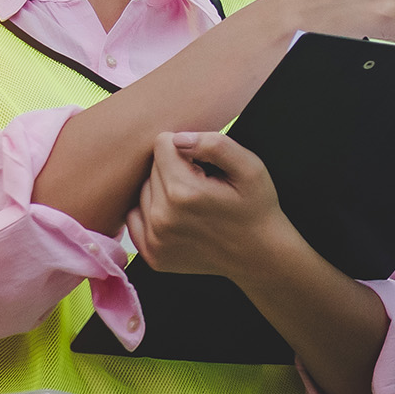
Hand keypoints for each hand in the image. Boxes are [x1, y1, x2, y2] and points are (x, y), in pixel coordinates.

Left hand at [126, 132, 300, 280]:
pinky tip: (178, 218)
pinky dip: (152, 212)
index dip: (187, 149)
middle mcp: (162, 217)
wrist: (259, 256)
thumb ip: (215, 145)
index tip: (205, 166)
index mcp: (183, 192)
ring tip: (194, 203)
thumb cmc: (256, 208)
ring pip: (143, 191)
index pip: (163, 144)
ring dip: (164, 190)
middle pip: (151, 168)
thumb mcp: (250, 168)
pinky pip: (135, 217)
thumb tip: (179, 138)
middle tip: (204, 186)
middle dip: (175, 169)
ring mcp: (155, 240)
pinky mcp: (152, 255)